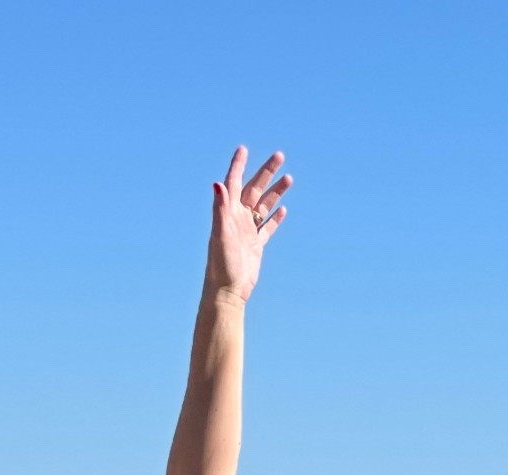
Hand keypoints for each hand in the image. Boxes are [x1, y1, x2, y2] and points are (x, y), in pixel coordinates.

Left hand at [206, 146, 290, 304]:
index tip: (243, 148)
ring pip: (264, 206)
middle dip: (266, 172)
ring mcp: (247, 232)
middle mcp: (237, 220)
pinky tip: (283, 209)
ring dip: (276, 191)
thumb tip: (218, 183)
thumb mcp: (221, 234)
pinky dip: (275, 218)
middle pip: (253, 189)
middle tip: (280, 155)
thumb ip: (220, 208)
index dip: (238, 165)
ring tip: (289, 177)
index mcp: (228, 214)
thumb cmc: (221, 265)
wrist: (227, 292)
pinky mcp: (255, 246)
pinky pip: (267, 228)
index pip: (233, 183)